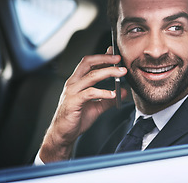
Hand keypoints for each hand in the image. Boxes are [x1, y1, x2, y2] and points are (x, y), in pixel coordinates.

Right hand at [40, 47, 126, 162]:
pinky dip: (103, 92)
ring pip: (91, 76)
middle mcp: (73, 83)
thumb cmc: (76, 118)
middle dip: (105, 59)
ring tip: (121, 72)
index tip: (115, 53)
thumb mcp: (97, 106)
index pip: (89, 62)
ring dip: (108, 72)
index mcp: (77, 81)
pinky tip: (113, 93)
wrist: (63, 134)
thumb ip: (109, 98)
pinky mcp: (73, 102)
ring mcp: (72, 92)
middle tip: (119, 58)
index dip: (102, 56)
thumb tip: (124, 92)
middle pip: (88, 63)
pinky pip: (89, 93)